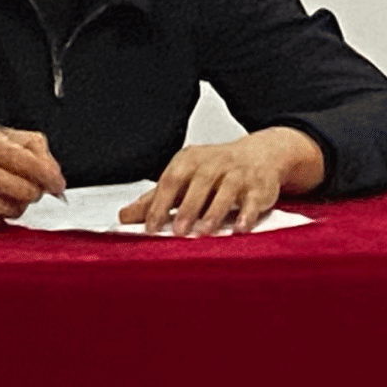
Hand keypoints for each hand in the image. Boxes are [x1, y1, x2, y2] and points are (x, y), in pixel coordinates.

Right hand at [0, 124, 65, 228]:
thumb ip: (27, 144)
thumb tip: (54, 170)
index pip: (33, 164)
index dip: (52, 177)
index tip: (57, 183)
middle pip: (27, 191)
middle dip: (35, 190)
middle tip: (29, 185)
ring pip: (14, 209)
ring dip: (17, 202)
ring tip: (3, 191)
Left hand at [119, 127, 325, 236]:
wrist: (262, 154)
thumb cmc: (216, 170)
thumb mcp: (184, 179)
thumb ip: (155, 199)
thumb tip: (123, 217)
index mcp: (191, 160)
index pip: (172, 179)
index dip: (161, 203)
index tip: (152, 227)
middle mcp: (216, 163)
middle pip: (200, 182)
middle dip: (189, 207)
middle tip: (178, 232)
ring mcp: (239, 173)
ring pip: (227, 189)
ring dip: (215, 212)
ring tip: (204, 232)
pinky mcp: (259, 186)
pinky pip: (253, 199)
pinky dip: (247, 214)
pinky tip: (239, 229)